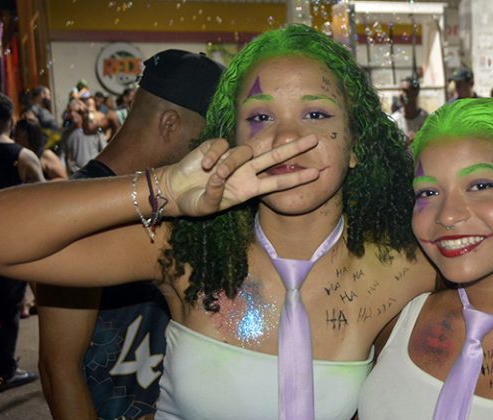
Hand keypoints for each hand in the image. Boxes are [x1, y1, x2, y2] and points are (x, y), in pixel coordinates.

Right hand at [160, 135, 320, 216]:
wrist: (175, 190)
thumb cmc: (194, 201)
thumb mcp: (207, 206)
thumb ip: (215, 195)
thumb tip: (220, 176)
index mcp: (249, 189)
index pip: (278, 182)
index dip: (296, 178)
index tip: (317, 174)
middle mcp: (245, 172)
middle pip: (273, 157)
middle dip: (294, 149)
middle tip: (314, 140)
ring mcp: (231, 158)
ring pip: (243, 152)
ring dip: (229, 163)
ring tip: (214, 174)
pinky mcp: (216, 147)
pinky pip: (221, 146)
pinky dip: (213, 155)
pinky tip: (204, 166)